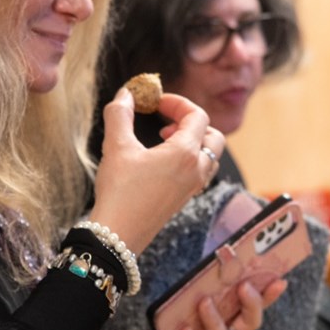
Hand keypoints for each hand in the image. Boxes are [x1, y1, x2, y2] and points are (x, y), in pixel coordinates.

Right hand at [88, 89, 225, 251]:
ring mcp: (193, 187)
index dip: (177, 103)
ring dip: (194, 142)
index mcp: (185, 153)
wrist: (118, 235)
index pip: (197, 116)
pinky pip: (201, 172)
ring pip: (210, 156)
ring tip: (165, 140)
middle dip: (192, 122)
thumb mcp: (116, 147)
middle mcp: (196, 170)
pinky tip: (163, 162)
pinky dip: (190, 159)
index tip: (156, 103)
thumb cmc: (119, 192)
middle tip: (166, 122)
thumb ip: (120, 114)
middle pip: (213, 135)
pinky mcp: (185, 198)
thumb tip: (126, 94)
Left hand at [167, 276, 287, 329]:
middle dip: (250, 306)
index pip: (255, 305)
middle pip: (248, 325)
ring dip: (215, 322)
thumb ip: (204, 274)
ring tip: (204, 303)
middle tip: (243, 287)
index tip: (279, 281)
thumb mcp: (187, 292)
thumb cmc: (170, 319)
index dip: (269, 296)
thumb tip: (217, 242)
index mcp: (227, 319)